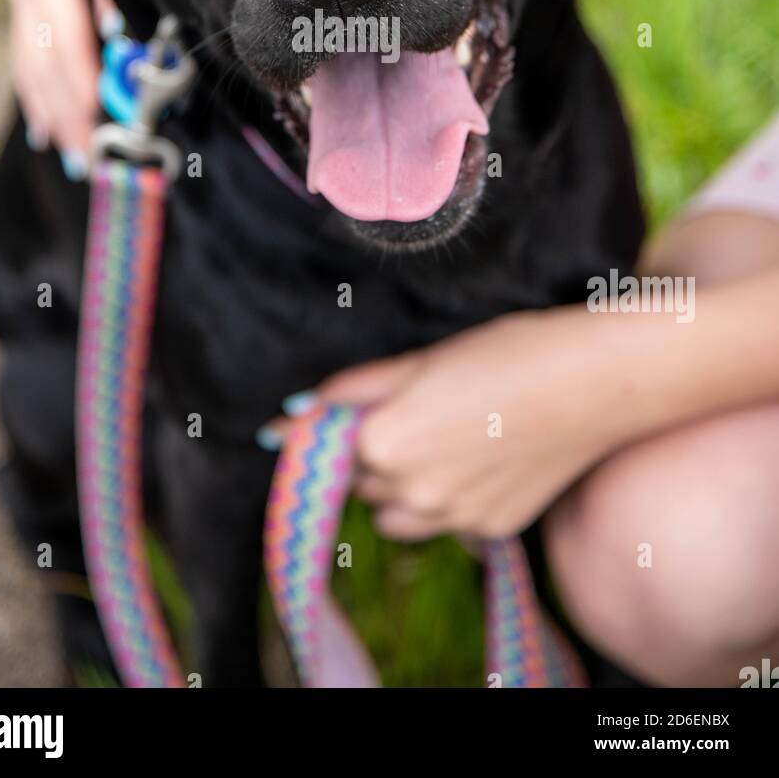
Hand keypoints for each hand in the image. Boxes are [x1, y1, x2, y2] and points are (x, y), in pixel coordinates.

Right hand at [0, 0, 117, 167]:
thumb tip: (127, 47)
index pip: (57, 23)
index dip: (73, 73)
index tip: (90, 117)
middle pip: (40, 49)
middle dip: (65, 108)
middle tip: (92, 159)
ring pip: (31, 54)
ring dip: (52, 108)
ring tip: (75, 154)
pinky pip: (31, 46)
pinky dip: (42, 87)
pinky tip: (48, 126)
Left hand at [267, 311, 622, 540]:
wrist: (593, 381)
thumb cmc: (506, 353)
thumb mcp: (418, 359)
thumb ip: (350, 392)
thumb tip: (288, 416)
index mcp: (382, 443)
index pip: (324, 449)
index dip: (332, 426)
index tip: (336, 416)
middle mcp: (411, 493)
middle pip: (360, 483)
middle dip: (370, 453)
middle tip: (414, 409)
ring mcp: (453, 519)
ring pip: (395, 515)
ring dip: (399, 486)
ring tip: (441, 439)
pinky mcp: (490, 530)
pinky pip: (444, 524)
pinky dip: (447, 498)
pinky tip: (481, 456)